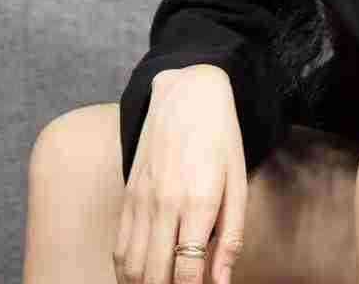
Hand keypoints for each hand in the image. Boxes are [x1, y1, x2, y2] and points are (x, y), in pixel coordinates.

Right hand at [114, 66, 246, 283]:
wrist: (187, 95)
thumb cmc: (221, 140)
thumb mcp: (239, 184)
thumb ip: (230, 237)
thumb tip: (221, 282)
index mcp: (199, 202)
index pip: (187, 270)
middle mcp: (164, 204)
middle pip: (154, 275)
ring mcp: (140, 200)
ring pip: (131, 266)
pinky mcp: (127, 195)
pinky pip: (119, 247)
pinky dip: (127, 271)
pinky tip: (141, 278)